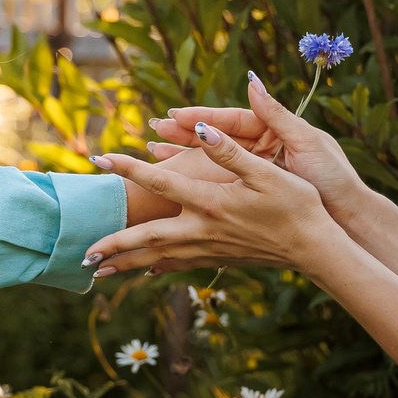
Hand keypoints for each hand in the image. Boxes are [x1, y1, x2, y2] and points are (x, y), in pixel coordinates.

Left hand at [85, 119, 344, 275]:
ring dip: (126, 263)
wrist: (316, 249)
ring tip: (98, 271)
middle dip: (112, 246)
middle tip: (82, 253)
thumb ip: (229, 151)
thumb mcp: (266, 172)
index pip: (159, 183)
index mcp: (210, 203)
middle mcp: (202, 230)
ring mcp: (209, 249)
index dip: (128, 168)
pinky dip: (157, 267)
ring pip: (158, 259)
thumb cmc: (297, 206)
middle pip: (146, 240)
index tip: (98, 160)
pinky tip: (147, 271)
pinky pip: (178, 265)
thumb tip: (201, 127)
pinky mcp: (220, 259)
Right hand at [146, 73, 369, 223]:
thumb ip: (277, 114)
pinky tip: (174, 177)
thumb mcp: (306, 142)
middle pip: (218, 137)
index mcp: (276, 129)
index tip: (176, 116)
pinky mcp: (255, 191)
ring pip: (214, 159)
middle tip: (155, 130)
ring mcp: (258, 169)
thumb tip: (251, 80)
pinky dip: (197, 178)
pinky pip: (220, 181)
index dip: (203, 118)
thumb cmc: (332, 178)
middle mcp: (264, 146)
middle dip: (186, 133)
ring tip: (155, 150)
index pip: (233, 120)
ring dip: (185, 154)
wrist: (347, 218)